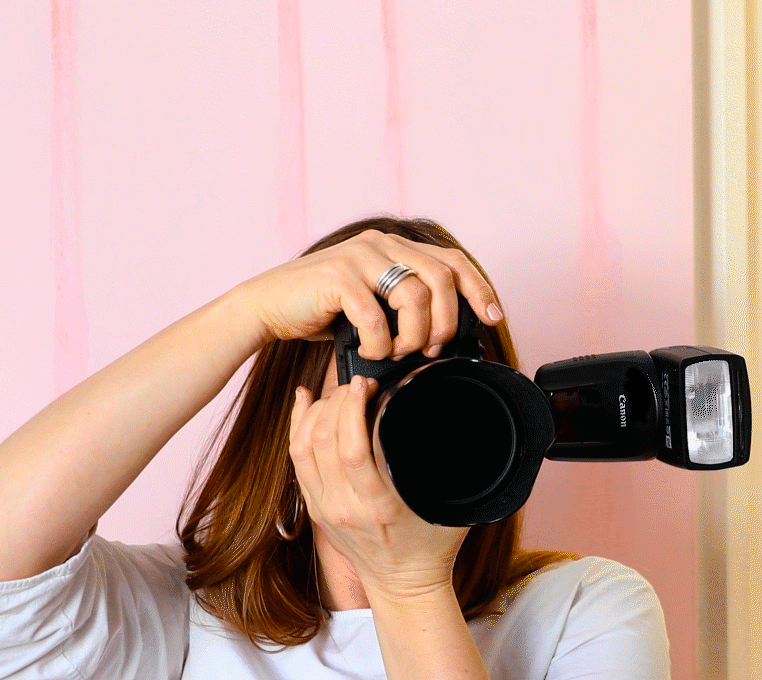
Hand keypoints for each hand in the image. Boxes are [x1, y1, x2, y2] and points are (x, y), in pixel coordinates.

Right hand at [239, 229, 503, 360]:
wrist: (268, 307)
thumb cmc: (322, 311)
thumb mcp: (373, 305)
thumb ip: (403, 307)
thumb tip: (444, 338)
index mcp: (394, 247)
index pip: (451, 260)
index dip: (478, 288)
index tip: (493, 317)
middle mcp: (381, 243)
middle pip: (441, 277)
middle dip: (447, 322)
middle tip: (434, 350)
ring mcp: (359, 256)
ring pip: (414, 294)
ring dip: (414, 336)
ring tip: (398, 353)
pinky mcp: (337, 276)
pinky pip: (376, 315)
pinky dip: (380, 344)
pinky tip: (373, 354)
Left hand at [289, 374, 469, 600]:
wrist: (403, 585)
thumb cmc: (431, 546)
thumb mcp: (448, 505)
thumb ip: (449, 467)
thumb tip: (454, 425)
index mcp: (378, 505)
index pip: (351, 446)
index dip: (352, 407)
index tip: (366, 384)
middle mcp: (343, 507)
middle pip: (323, 439)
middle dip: (336, 401)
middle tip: (357, 385)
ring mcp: (324, 508)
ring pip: (302, 446)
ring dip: (317, 411)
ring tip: (339, 393)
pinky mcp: (314, 507)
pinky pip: (296, 459)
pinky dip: (298, 426)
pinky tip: (305, 402)